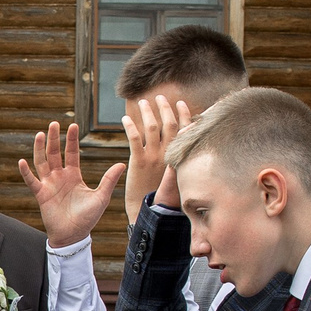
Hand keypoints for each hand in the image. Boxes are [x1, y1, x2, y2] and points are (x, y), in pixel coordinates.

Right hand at [20, 122, 122, 248]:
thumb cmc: (88, 218)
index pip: (72, 153)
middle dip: (54, 139)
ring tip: (39, 134)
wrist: (74, 235)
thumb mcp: (101, 197)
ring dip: (40, 149)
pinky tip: (22, 161)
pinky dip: (26, 172)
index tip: (72, 125)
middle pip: (55, 153)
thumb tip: (122, 163)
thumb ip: (109, 180)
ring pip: (42, 162)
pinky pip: (32, 181)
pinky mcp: (41, 195)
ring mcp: (49, 185)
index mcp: (74, 175)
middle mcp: (60, 177)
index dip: (72, 140)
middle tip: (53, 123)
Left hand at [125, 94, 195, 218]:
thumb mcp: (176, 176)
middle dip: (165, 108)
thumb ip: (178, 160)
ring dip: (148, 112)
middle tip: (160, 97)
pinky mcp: (139, 162)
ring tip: (143, 102)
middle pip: (170, 124)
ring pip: (153, 127)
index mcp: (179, 157)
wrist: (151, 213)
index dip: (184, 114)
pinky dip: (130, 126)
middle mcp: (169, 155)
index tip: (181, 103)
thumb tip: (179, 148)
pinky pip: (135, 139)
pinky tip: (125, 118)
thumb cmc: (163, 197)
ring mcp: (154, 158)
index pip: (185, 130)